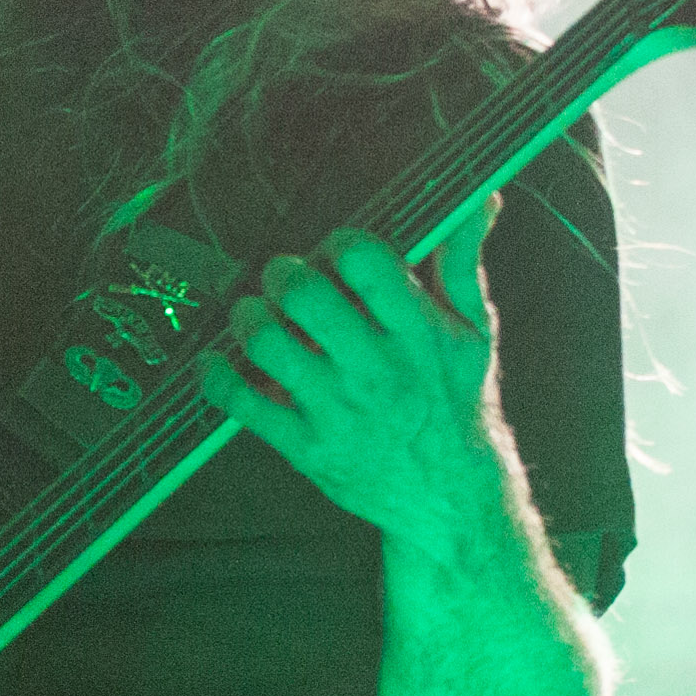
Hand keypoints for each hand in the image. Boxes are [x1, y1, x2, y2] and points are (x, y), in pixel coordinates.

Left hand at [198, 204, 520, 553]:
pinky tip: (218, 362)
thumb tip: (479, 198)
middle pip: (302, 293)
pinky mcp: (306, 447)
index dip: (338, 243)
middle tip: (284, 279)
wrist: (451, 498)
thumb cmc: (458, 400)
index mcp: (418, 331)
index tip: (334, 253)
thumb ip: (464, 261)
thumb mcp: (474, 331)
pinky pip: (241, 402)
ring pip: (264, 341)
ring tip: (257, 314)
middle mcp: (376, 369)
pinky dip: (216, 375)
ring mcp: (337, 411)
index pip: (363, 260)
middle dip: (282, 273)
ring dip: (247, 316)